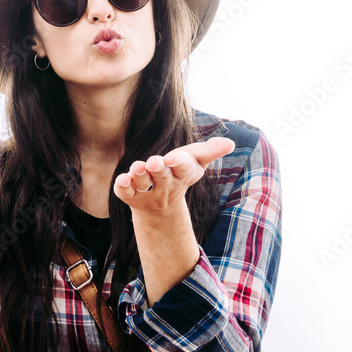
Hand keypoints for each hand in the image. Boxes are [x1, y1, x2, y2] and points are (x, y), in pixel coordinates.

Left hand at [112, 137, 234, 214]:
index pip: (184, 168)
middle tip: (154, 162)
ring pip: (143, 184)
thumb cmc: (179, 174)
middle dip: (158, 169)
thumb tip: (231, 143)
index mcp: (182, 174)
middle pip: (162, 177)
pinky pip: (125, 193)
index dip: (179, 163)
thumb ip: (210, 151)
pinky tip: (121, 180)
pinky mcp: (130, 195)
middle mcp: (165, 185)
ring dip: (139, 175)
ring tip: (137, 167)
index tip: (173, 157)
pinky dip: (122, 187)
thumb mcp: (195, 161)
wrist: (161, 207)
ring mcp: (148, 192)